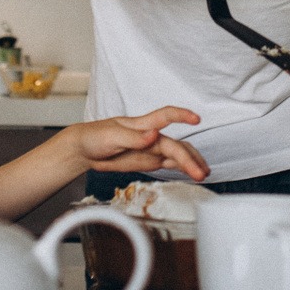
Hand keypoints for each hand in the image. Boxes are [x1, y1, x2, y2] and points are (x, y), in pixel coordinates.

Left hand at [74, 107, 207, 180]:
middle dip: (190, 158)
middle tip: (200, 172)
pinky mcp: (149, 161)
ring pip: (178, 155)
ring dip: (191, 163)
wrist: (85, 149)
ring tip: (204, 174)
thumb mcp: (111, 137)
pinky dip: (183, 169)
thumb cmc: (95, 136)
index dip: (182, 115)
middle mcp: (151, 137)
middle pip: (176, 145)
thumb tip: (153, 135)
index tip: (196, 119)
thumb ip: (133, 138)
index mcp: (142, 126)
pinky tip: (193, 174)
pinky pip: (170, 164)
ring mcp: (151, 150)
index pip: (166, 116)